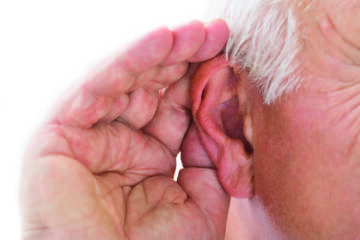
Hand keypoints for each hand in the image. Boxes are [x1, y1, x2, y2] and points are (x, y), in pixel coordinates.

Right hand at [20, 20, 229, 239]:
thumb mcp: (198, 203)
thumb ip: (209, 159)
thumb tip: (220, 114)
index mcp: (148, 156)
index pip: (177, 107)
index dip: (201, 81)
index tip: (229, 56)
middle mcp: (119, 141)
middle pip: (153, 88)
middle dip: (184, 58)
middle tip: (215, 32)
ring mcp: (89, 136)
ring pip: (126, 80)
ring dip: (161, 51)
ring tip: (195, 31)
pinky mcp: (58, 135)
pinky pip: (96, 89)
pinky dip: (127, 61)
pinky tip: (161, 40)